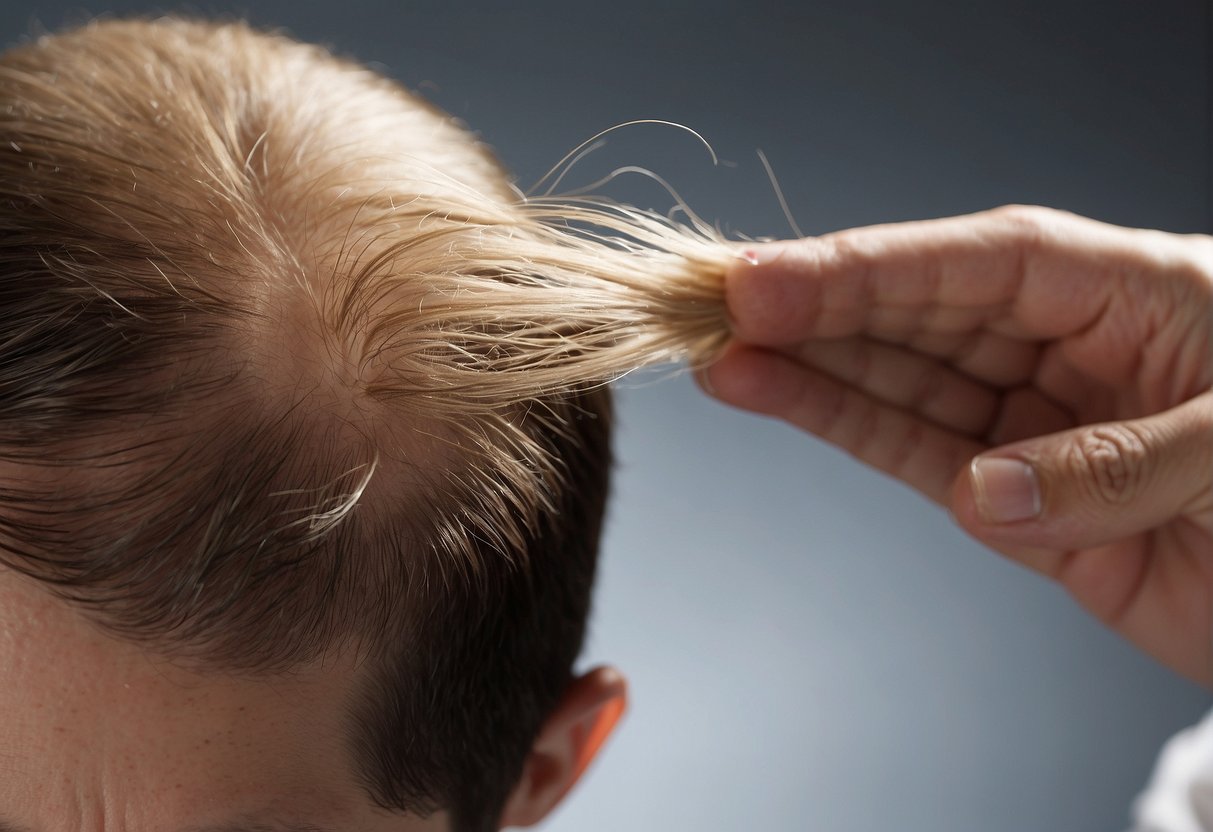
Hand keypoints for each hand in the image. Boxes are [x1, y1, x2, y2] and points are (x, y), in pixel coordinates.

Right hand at [703, 206, 1212, 684]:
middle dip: (817, 307)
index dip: (872, 266)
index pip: (982, 260)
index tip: (772, 278)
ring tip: (718, 355)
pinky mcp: (1013, 506)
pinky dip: (844, 429)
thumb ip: (1115, 464)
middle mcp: (1066, 349)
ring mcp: (1031, 426)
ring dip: (808, 369)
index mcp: (1134, 291)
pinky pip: (914, 456)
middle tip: (713, 305)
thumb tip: (982, 489)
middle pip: (920, 313)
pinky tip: (775, 397)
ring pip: (899, 383)